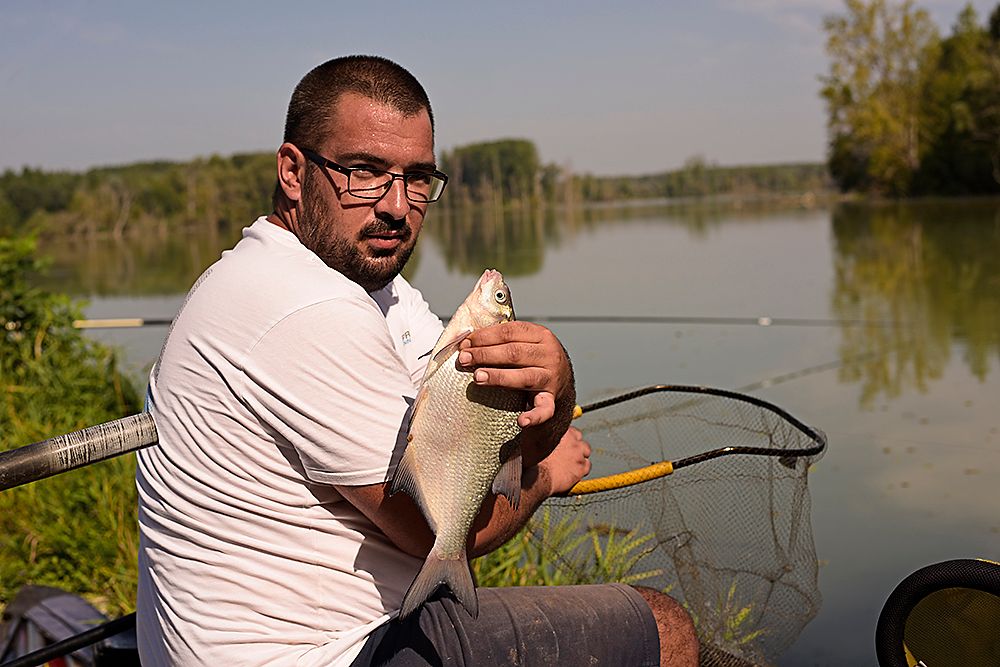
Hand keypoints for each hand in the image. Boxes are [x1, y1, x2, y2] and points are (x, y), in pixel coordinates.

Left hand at [457, 321, 571, 427]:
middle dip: (485, 354)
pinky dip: (533, 416)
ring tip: (478, 377)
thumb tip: (466, 342)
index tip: (465, 342)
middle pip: (514, 352)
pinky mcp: (551, 399)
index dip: (485, 336)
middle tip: (464, 358)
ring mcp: (551, 378)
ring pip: (524, 377)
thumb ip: (501, 340)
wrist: (562, 379)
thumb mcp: (525, 342)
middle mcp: (549, 355)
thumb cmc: (534, 358)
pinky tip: (521, 421)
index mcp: (541, 335)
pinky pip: (544, 409)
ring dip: (499, 377)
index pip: (510, 332)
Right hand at [536, 427, 590, 495]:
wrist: (537, 477)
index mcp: (563, 431)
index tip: (563, 445)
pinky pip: (587, 466)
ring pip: (586, 453)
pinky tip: (572, 472)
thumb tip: (529, 424)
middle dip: (576, 448)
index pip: (573, 432)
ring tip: (569, 464)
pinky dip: (581, 469)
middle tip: (567, 455)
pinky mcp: (582, 468)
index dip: (568, 439)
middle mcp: (574, 441)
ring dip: (579, 457)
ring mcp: (580, 454)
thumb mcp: (531, 437)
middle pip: (581, 442)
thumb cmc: (532, 458)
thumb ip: (536, 429)